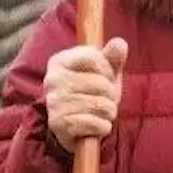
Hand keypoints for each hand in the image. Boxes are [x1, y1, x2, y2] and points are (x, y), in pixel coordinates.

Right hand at [45, 37, 127, 152]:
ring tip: (101, 113)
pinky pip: (94, 123)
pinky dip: (102, 127)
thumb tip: (119, 44)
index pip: (93, 58)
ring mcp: (54, 102)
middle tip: (105, 100)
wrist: (75, 128)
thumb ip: (112, 57)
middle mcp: (52, 79)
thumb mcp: (104, 72)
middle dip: (111, 95)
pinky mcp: (58, 124)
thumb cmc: (91, 94)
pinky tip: (96, 125)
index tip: (106, 78)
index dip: (108, 70)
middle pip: (100, 83)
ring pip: (100, 105)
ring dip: (108, 112)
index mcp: (60, 61)